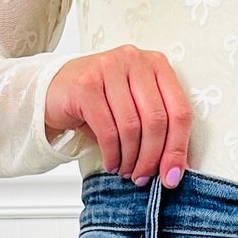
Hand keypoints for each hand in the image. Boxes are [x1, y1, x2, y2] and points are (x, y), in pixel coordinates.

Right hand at [46, 45, 191, 185]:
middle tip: (143, 177)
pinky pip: (108, 130)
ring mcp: (109, 68)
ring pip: (132, 128)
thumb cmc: (102, 102)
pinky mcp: (86, 84)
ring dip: (130, 159)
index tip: (172, 176)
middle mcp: (135, 60)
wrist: (57, 91)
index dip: (178, 149)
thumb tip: (175, 169)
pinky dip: (112, 155)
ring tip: (125, 171)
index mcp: (157, 64)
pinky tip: (111, 163)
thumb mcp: (136, 109)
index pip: (180, 111)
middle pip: (157, 121)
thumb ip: (159, 129)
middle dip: (151, 158)